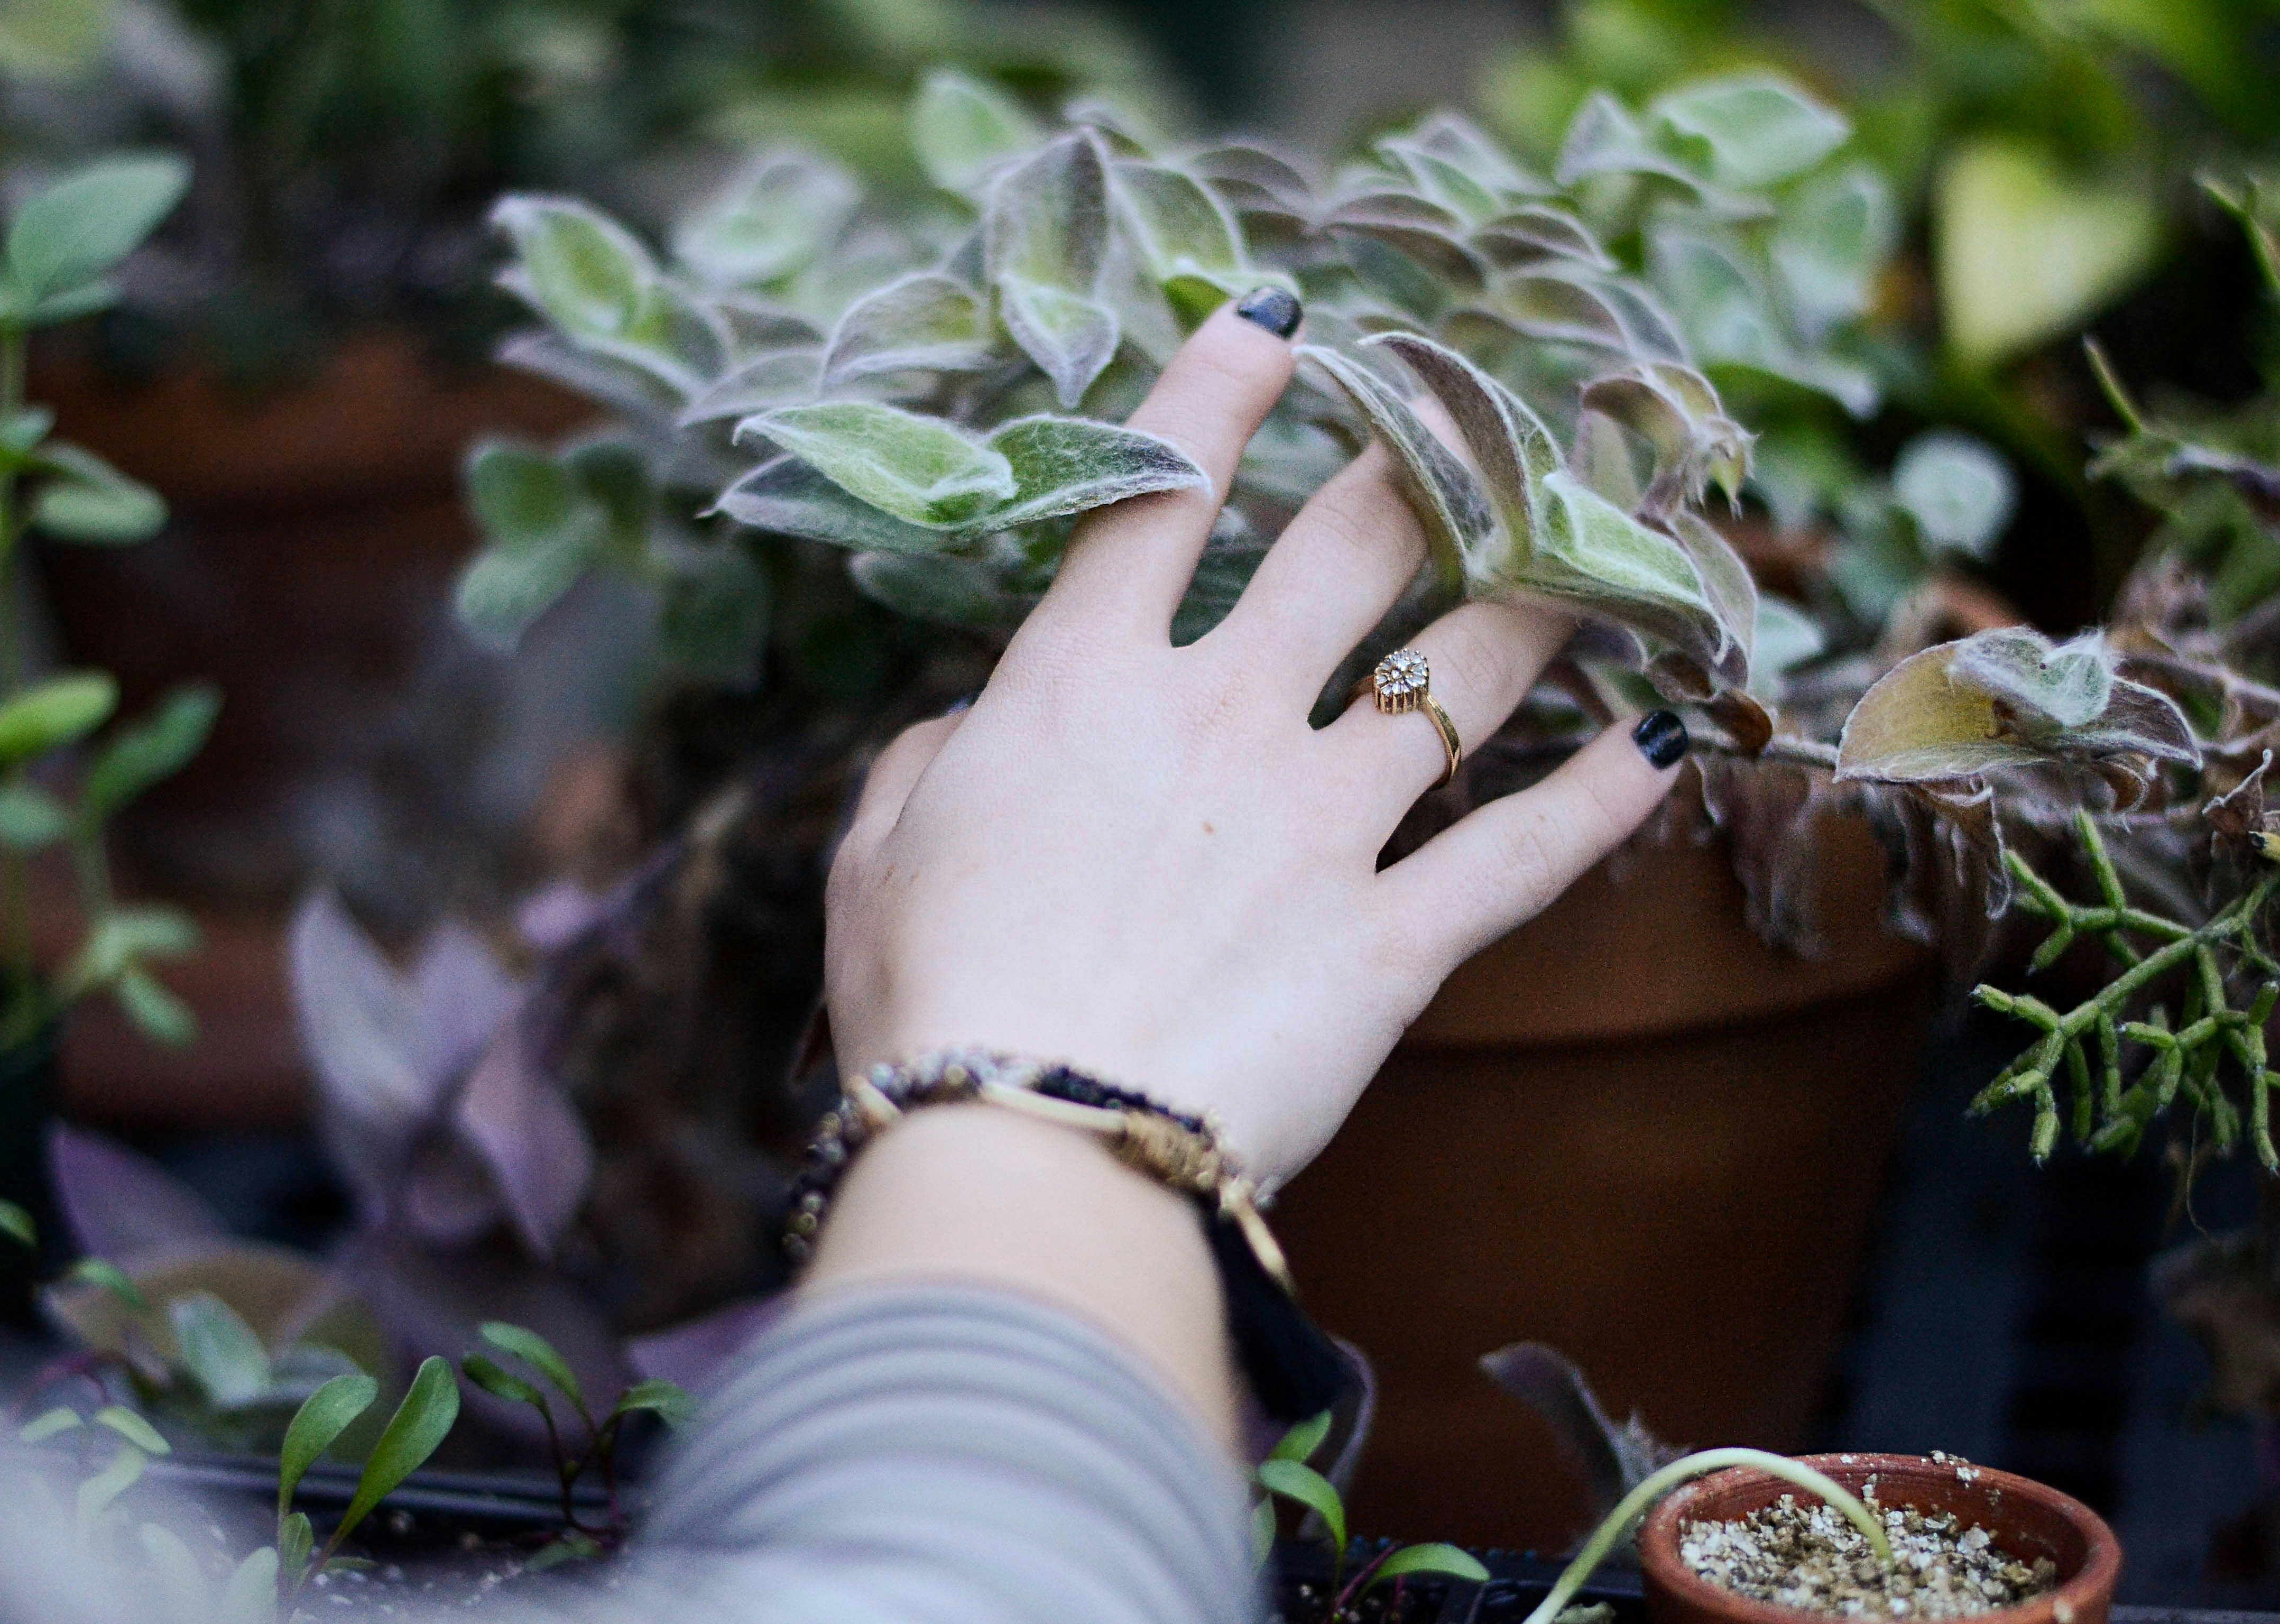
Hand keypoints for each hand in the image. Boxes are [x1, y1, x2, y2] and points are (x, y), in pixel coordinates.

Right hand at [824, 291, 1687, 1190]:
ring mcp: (1317, 826)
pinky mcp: (1390, 942)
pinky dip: (1601, 798)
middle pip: (1348, 550)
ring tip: (1608, 547)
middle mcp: (1218, 721)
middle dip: (1421, 465)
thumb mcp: (877, 863)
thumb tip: (970, 730)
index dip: (1219, 391)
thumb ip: (930, 764)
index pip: (1156, 495)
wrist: (1028, 1149)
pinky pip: (1520, 855)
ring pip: (1460, 676)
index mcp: (1081, 687)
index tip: (1282, 321)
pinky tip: (1666, 745)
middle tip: (1481, 418)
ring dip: (1543, 598)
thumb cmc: (931, 1003)